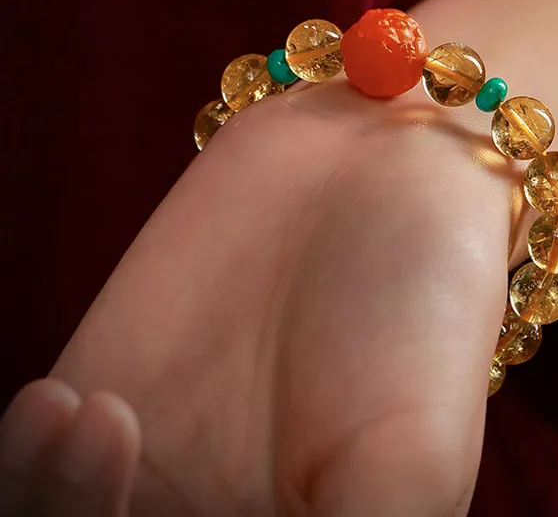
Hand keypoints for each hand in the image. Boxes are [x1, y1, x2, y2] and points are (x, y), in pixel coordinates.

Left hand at [2, 81, 511, 514]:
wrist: (382, 163)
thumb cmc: (429, 306)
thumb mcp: (419, 459)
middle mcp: (223, 507)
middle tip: (123, 469)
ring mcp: (152, 456)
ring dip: (51, 502)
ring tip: (100, 419)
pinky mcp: (111, 382)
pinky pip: (33, 459)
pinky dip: (25, 461)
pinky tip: (56, 406)